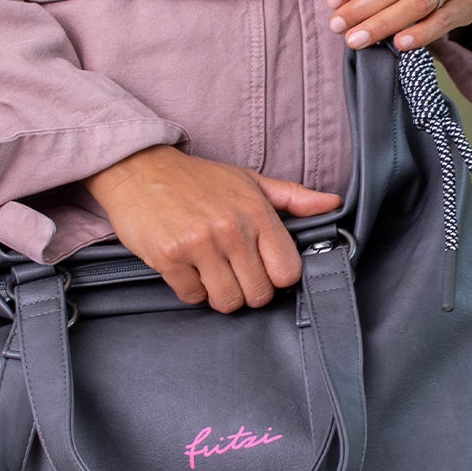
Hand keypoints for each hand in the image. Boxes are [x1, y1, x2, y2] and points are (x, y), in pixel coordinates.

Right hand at [82, 146, 341, 312]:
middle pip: (258, 294)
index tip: (261, 269)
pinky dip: (189, 289)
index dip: (275, 277)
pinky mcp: (169, 257)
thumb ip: (292, 197)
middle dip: (246, 290)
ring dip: (218, 293)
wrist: (138, 169)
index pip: (287, 272)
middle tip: (230, 271)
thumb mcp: (248, 181)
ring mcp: (199, 244)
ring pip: (226, 301)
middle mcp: (231, 228)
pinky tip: (185, 267)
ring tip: (208, 271)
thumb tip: (332, 204)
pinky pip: (192, 297)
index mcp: (256, 211)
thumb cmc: (197, 179)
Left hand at [327, 0, 471, 52]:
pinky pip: (441, 22)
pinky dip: (419, 34)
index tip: (332, 2)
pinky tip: (398, 44)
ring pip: (416, 4)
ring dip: (382, 24)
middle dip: (361, 8)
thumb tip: (340, 2)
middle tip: (338, 26)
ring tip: (356, 39)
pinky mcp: (467, 2)